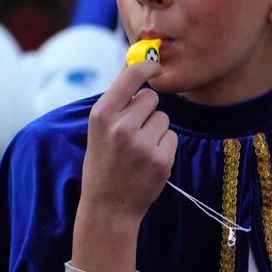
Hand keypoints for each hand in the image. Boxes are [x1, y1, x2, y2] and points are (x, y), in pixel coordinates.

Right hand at [71, 61, 174, 271]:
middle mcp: (121, 126)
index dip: (148, 67)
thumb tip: (138, 64)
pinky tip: (148, 161)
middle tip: (133, 132)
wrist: (108, 207)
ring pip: (163, 118)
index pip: (132, 76)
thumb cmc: (103, 163)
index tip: (155, 67)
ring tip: (138, 150)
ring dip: (156, 130)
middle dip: (147, 110)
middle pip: (152, 98)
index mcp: (102, 114)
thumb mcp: (99, 129)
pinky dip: (164, 147)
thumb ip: (117, 100)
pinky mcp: (161, 159)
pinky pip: (171, 137)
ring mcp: (142, 143)